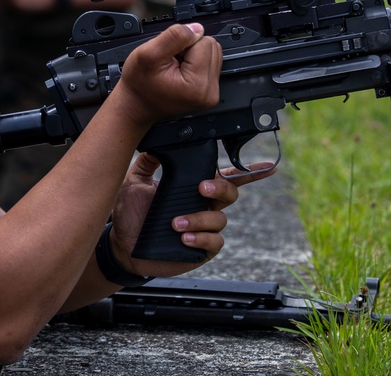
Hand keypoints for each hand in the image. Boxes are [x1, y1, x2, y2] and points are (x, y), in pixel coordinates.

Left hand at [108, 152, 277, 278]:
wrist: (121, 243)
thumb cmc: (131, 212)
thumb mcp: (135, 180)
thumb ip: (148, 161)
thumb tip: (157, 141)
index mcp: (193, 186)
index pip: (226, 176)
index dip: (249, 171)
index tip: (269, 165)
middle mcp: (204, 205)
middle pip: (229, 192)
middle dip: (219, 187)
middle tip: (201, 188)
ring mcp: (205, 228)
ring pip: (219, 218)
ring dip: (199, 218)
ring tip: (175, 223)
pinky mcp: (201, 249)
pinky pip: (214, 242)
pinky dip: (201, 238)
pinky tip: (184, 237)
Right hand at [112, 22, 221, 128]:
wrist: (136, 104)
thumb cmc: (139, 84)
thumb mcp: (148, 54)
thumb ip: (174, 37)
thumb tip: (197, 28)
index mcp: (198, 85)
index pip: (203, 42)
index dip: (183, 43)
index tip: (169, 57)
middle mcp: (209, 91)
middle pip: (211, 46)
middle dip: (189, 48)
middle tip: (171, 61)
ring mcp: (211, 92)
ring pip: (211, 52)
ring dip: (192, 54)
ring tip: (175, 66)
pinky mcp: (210, 90)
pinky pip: (209, 61)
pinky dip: (194, 61)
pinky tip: (180, 70)